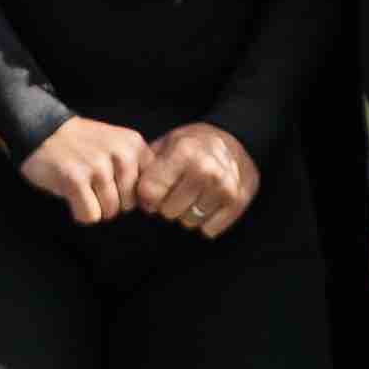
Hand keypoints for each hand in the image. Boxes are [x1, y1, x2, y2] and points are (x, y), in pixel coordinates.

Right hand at [21, 116, 150, 224]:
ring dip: (94, 206)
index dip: (132, 194)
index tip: (116, 185)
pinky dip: (79, 212)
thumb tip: (151, 204)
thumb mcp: (118, 145)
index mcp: (134, 145)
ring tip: (82, 186)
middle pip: (129, 204)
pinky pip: (90, 216)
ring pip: (110, 212)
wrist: (42, 131)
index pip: (149, 189)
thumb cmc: (81, 145)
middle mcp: (121, 154)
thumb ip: (137, 167)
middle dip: (112, 201)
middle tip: (93, 183)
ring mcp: (98, 166)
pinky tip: (72, 194)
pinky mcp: (76, 180)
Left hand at [138, 125, 260, 238]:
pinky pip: (209, 229)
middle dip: (168, 204)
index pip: (149, 193)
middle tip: (178, 190)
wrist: (237, 139)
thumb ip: (148, 166)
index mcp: (183, 153)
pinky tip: (209, 203)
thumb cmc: (195, 144)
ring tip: (194, 195)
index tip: (154, 192)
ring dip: (188, 213)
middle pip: (168, 212)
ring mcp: (223, 187)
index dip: (147, 197)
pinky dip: (206, 221)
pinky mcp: (236, 202)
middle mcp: (204, 171)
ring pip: (188, 222)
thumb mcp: (168, 143)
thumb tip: (132, 193)